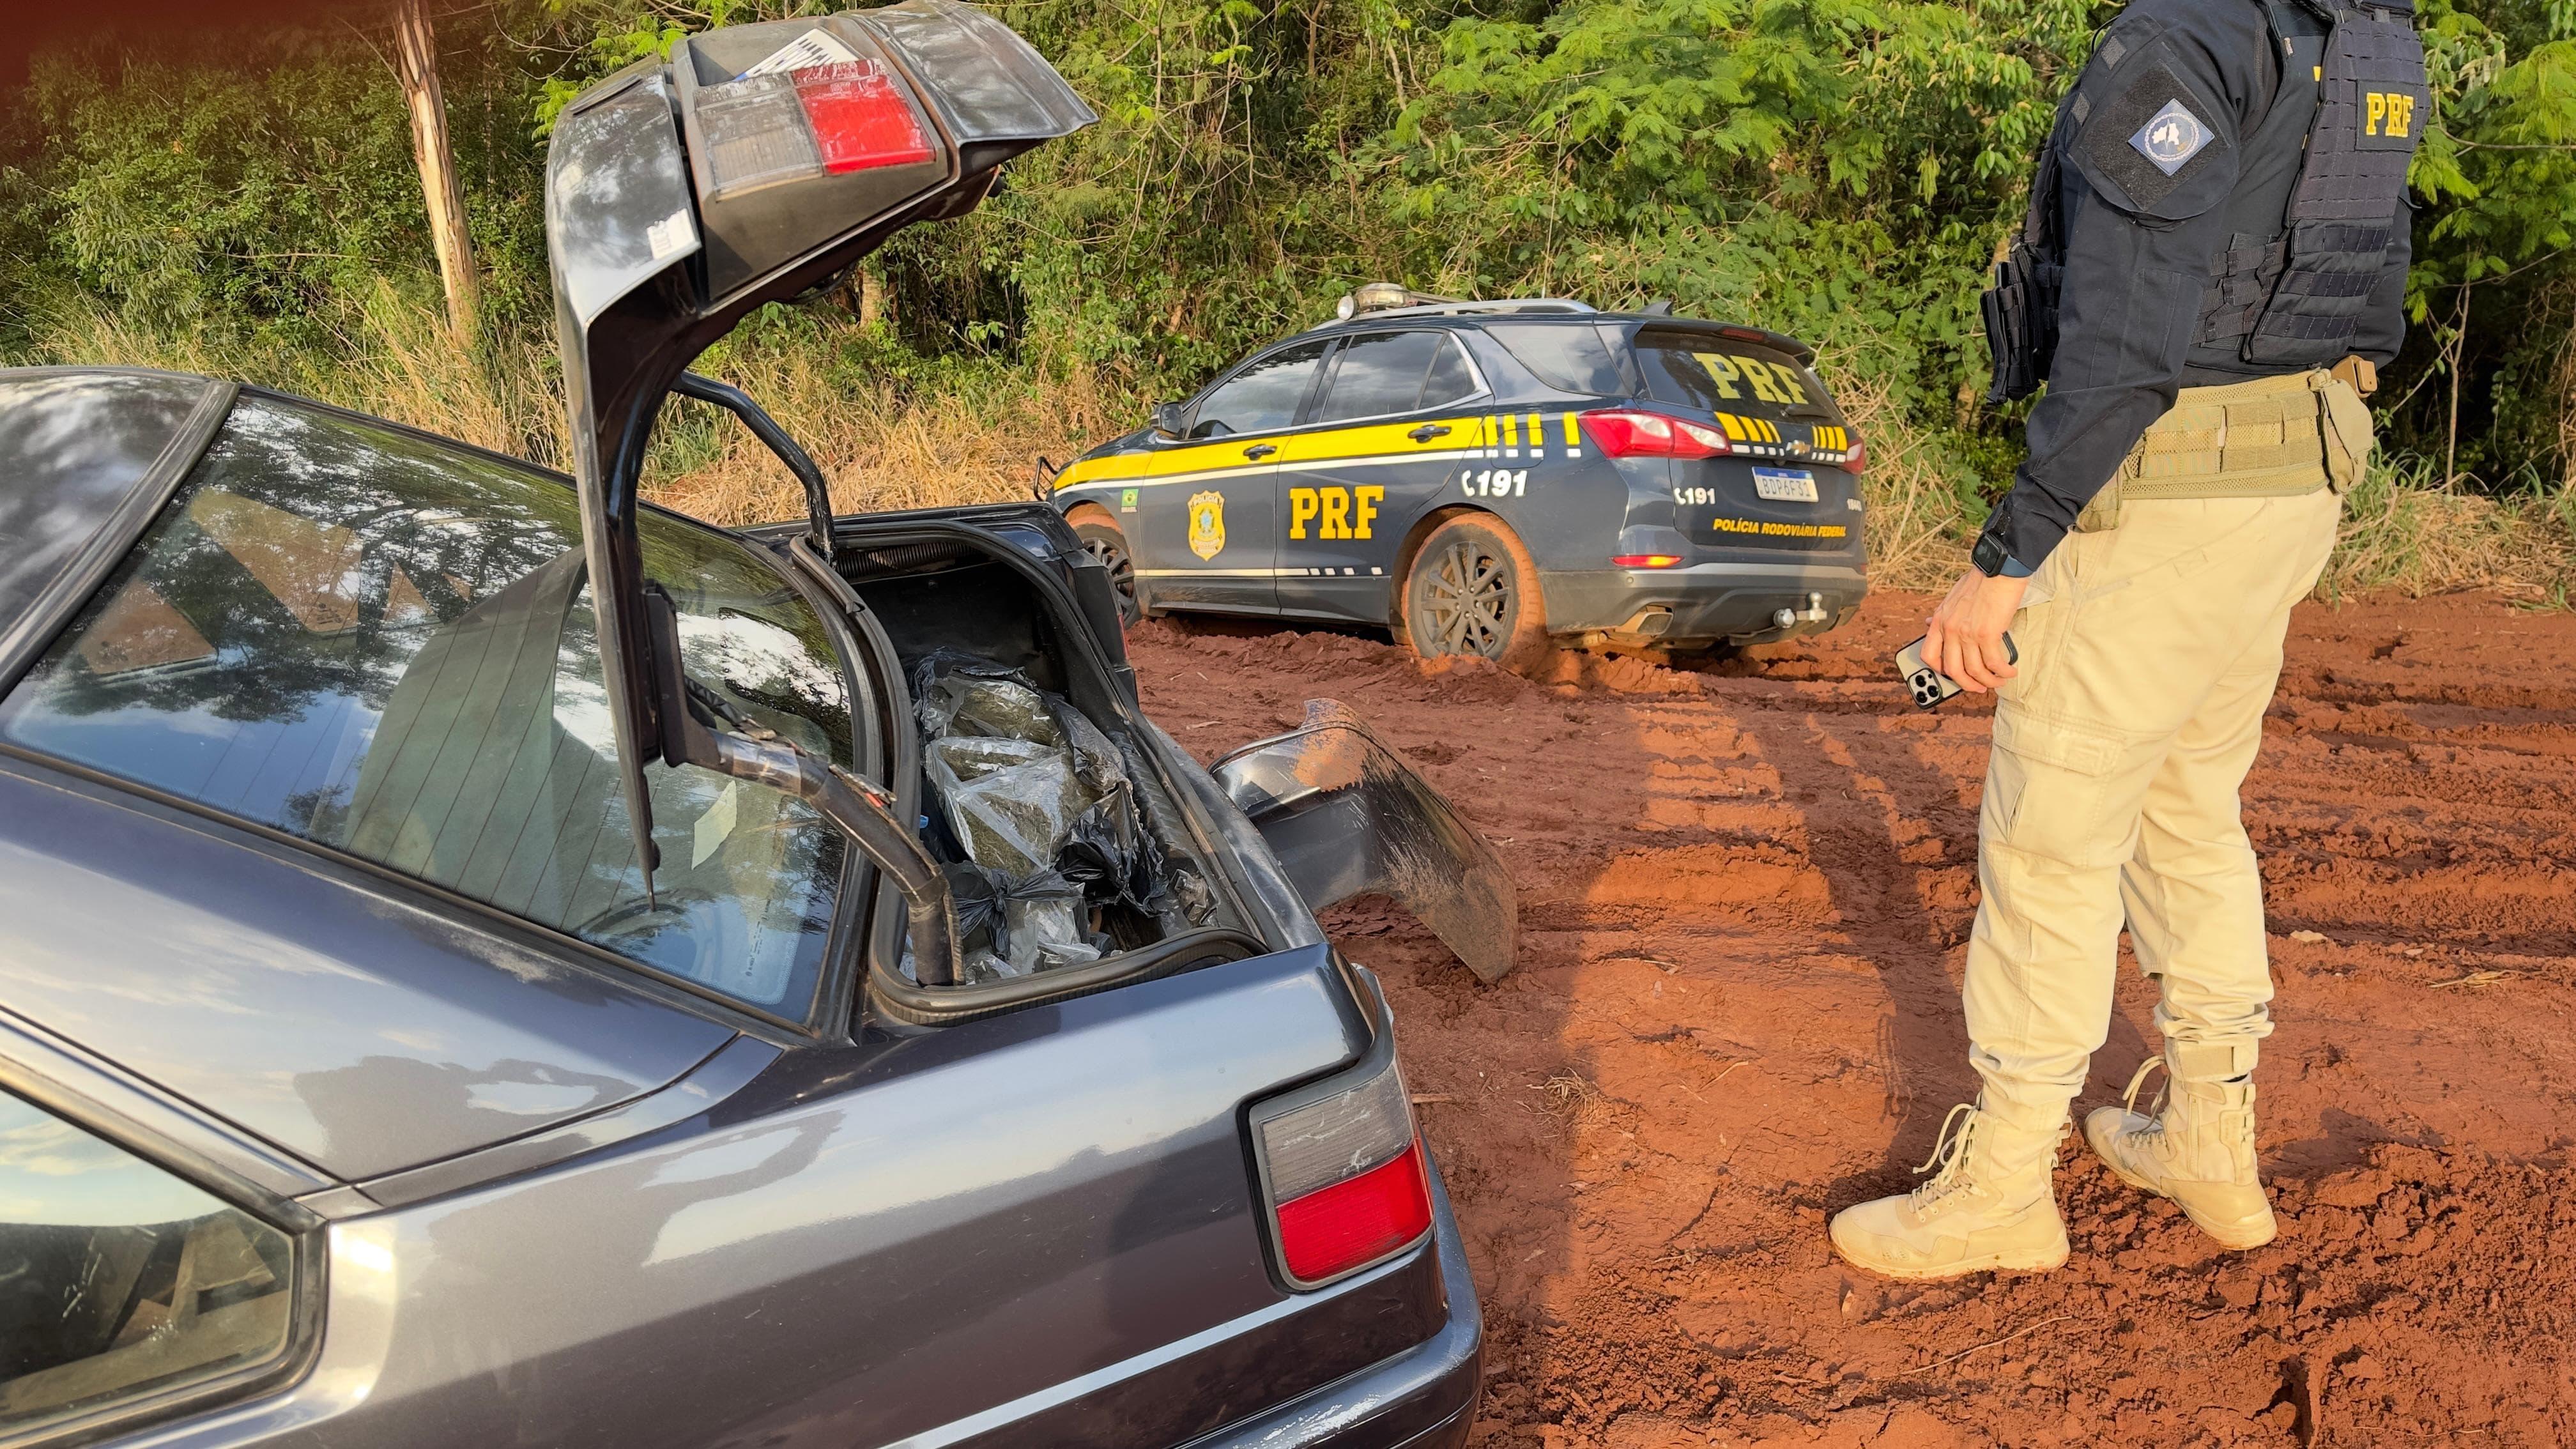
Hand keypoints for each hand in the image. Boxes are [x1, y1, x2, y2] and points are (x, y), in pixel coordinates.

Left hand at [1923, 568, 2028, 692]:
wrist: (1998, 569)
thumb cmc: (1980, 581)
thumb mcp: (1951, 597)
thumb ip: (1944, 615)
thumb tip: (1930, 623)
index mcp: (1940, 621)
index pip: (1928, 654)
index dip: (1939, 671)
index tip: (1951, 676)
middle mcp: (1950, 629)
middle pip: (1953, 670)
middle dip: (1967, 684)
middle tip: (1979, 688)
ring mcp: (1967, 633)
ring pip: (1975, 671)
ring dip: (1989, 681)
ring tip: (1999, 681)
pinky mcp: (1988, 634)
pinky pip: (1994, 663)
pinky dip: (2003, 672)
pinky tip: (2009, 672)